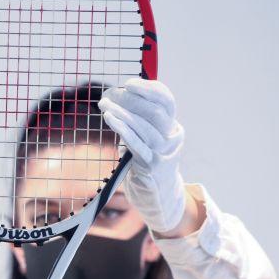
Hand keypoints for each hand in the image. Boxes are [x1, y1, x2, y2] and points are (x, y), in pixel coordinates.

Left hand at [99, 78, 190, 234]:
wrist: (157, 195)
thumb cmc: (146, 161)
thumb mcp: (147, 138)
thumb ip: (139, 120)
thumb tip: (117, 96)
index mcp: (173, 127)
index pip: (167, 101)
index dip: (150, 89)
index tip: (129, 83)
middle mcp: (172, 138)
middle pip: (156, 112)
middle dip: (133, 99)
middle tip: (111, 94)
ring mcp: (164, 152)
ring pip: (144, 127)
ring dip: (122, 113)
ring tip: (104, 105)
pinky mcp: (151, 165)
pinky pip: (136, 143)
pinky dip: (122, 128)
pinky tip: (110, 118)